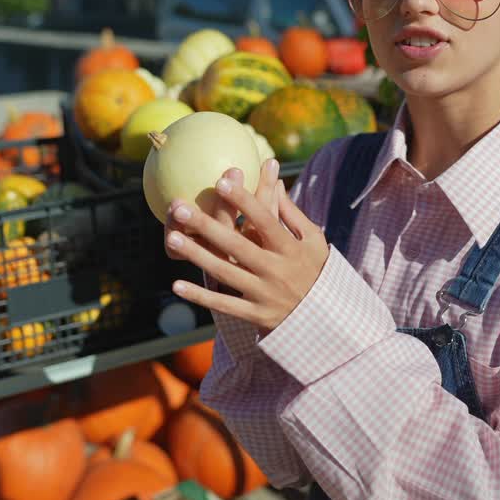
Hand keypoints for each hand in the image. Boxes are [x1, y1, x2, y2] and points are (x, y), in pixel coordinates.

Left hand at [164, 168, 328, 333]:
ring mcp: (264, 293)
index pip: (265, 220)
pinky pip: (224, 305)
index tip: (221, 181)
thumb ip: (291, 212)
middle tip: (180, 208)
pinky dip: (201, 297)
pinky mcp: (255, 315)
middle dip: (206, 225)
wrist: (327, 320)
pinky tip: (177, 285)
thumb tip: (274, 179)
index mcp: (290, 248)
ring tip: (172, 237)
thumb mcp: (313, 240)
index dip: (244, 201)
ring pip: (224, 272)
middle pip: (236, 245)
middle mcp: (275, 270)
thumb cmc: (317, 270)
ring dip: (196, 256)